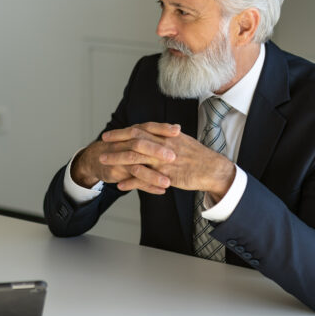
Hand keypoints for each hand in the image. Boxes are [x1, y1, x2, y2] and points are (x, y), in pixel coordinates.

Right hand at [70, 122, 179, 194]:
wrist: (96, 158)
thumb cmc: (121, 147)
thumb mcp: (134, 138)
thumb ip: (153, 135)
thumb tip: (178, 129)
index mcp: (132, 133)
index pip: (147, 127)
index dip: (161, 128)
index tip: (177, 130)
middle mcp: (124, 144)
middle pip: (140, 145)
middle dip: (156, 151)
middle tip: (173, 157)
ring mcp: (119, 158)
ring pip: (136, 167)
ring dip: (152, 175)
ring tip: (168, 183)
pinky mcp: (115, 172)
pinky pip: (133, 181)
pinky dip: (147, 187)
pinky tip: (161, 191)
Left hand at [103, 123, 235, 200]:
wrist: (212, 169)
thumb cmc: (198, 155)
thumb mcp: (181, 140)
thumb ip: (167, 136)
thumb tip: (158, 131)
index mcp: (166, 135)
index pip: (140, 130)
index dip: (122, 132)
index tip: (109, 134)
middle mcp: (162, 146)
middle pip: (134, 141)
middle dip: (116, 142)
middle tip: (101, 143)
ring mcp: (163, 161)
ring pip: (135, 158)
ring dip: (117, 160)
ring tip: (103, 162)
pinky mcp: (166, 176)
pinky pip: (144, 179)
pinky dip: (130, 182)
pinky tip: (119, 185)